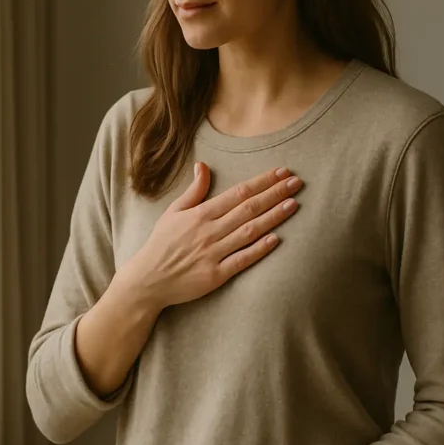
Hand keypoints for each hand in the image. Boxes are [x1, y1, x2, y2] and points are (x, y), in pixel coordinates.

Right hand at [121, 162, 301, 309]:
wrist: (147, 280)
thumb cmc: (162, 244)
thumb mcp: (173, 212)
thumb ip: (194, 190)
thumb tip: (203, 165)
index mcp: (200, 213)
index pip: (238, 193)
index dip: (262, 181)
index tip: (281, 172)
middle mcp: (209, 231)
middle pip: (248, 208)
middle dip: (274, 193)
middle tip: (296, 183)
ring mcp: (213, 253)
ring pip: (249, 231)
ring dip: (273, 217)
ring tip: (293, 204)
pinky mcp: (215, 275)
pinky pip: (241, 260)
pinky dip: (259, 249)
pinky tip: (276, 239)